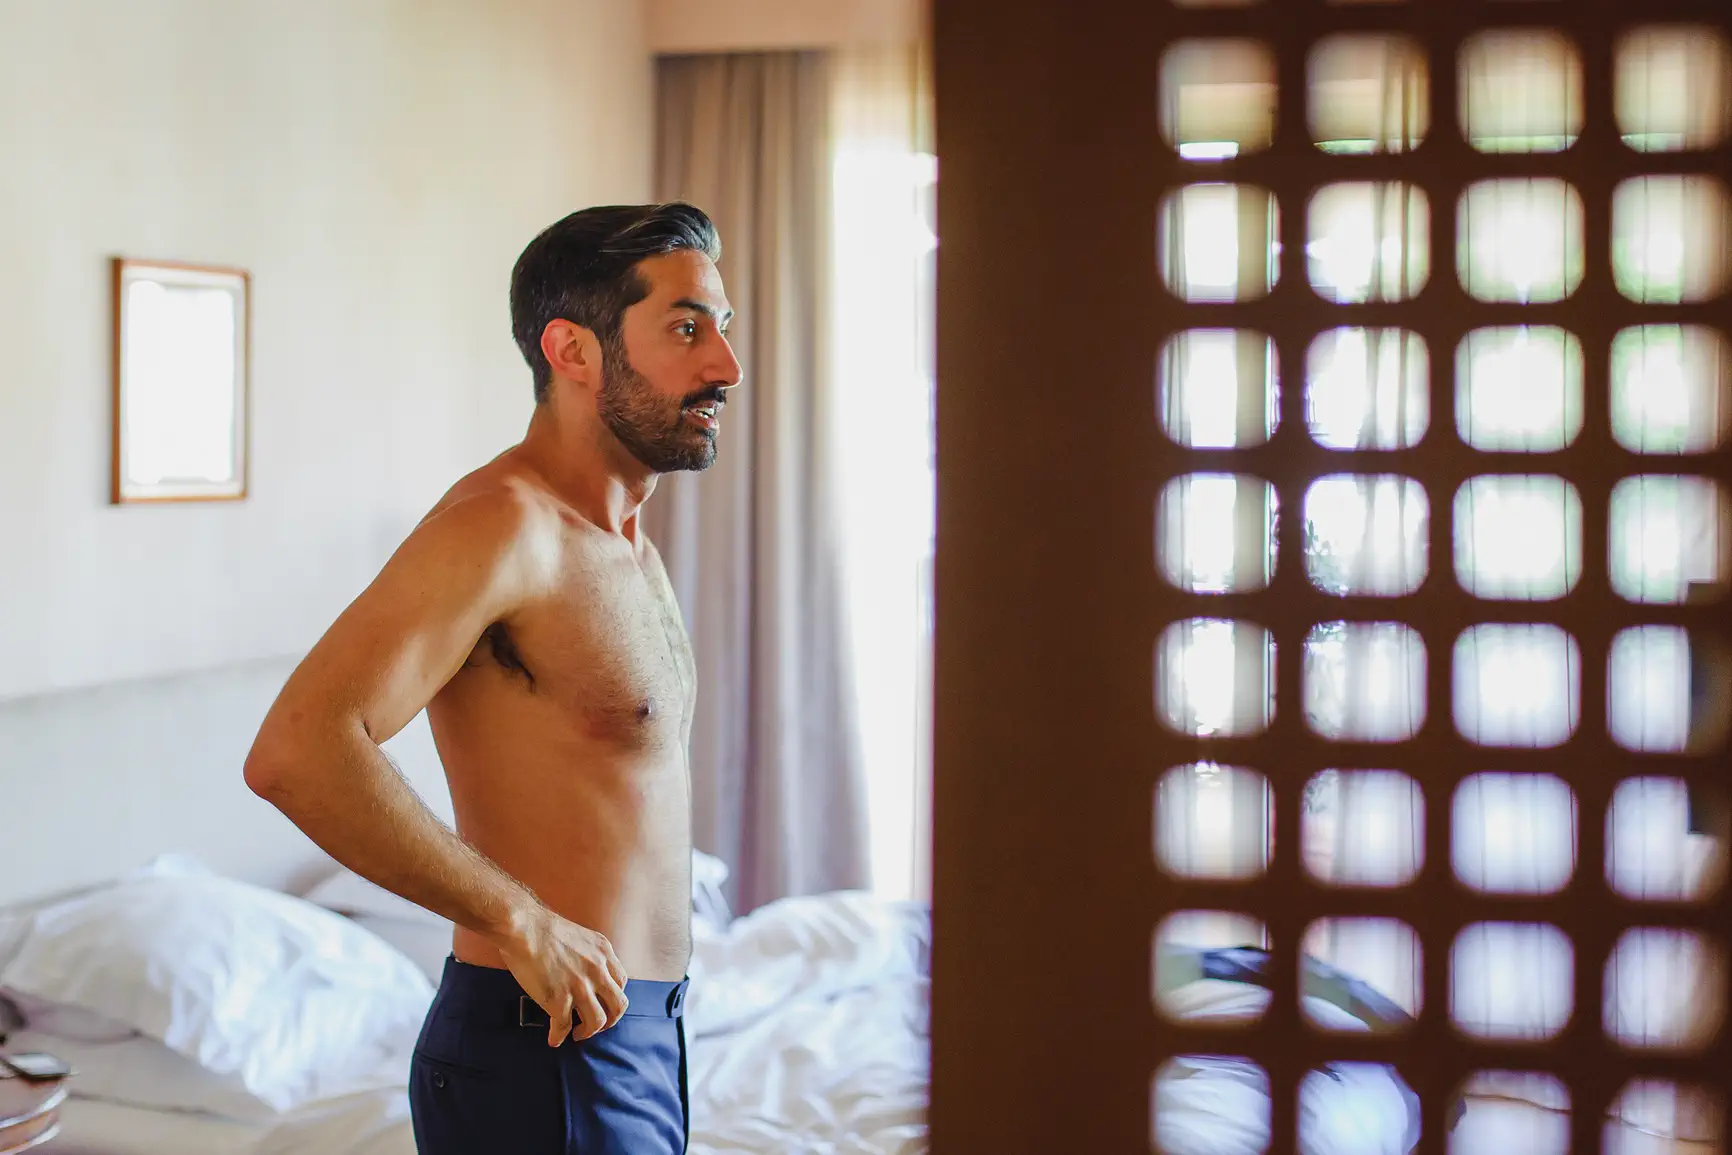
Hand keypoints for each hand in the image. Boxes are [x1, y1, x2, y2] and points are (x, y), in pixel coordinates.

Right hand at [492, 903, 628, 1044]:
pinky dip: (559, 1036)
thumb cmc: (543, 927)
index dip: (613, 996)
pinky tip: (554, 1038)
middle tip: (597, 1025)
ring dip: (588, 1032)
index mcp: (603, 952)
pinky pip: (564, 1026)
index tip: (603, 1003)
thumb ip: (588, 954)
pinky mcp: (559, 1000)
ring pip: (598, 1021)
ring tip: (577, 1033)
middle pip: (618, 1006)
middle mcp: (597, 971)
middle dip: (610, 1020)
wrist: (524, 928)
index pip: (621, 982)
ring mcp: (580, 987)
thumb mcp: (580, 936)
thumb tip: (581, 971)